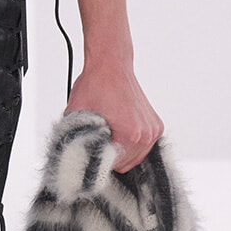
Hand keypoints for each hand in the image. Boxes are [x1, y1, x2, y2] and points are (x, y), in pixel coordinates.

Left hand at [66, 58, 162, 173]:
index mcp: (130, 134)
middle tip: (99, 139)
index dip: (98, 159)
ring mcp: (153, 130)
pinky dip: (132, 143)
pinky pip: (143, 146)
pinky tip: (120, 130)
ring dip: (122, 150)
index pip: (113, 165)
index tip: (92, 148)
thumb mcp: (76, 116)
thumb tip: (73, 157)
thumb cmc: (96, 85)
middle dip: (110, 155)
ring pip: (135, 157)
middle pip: (126, 164)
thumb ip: (76, 140)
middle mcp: (146, 134)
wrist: (110, 65)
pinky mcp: (156, 125)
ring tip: (110, 133)